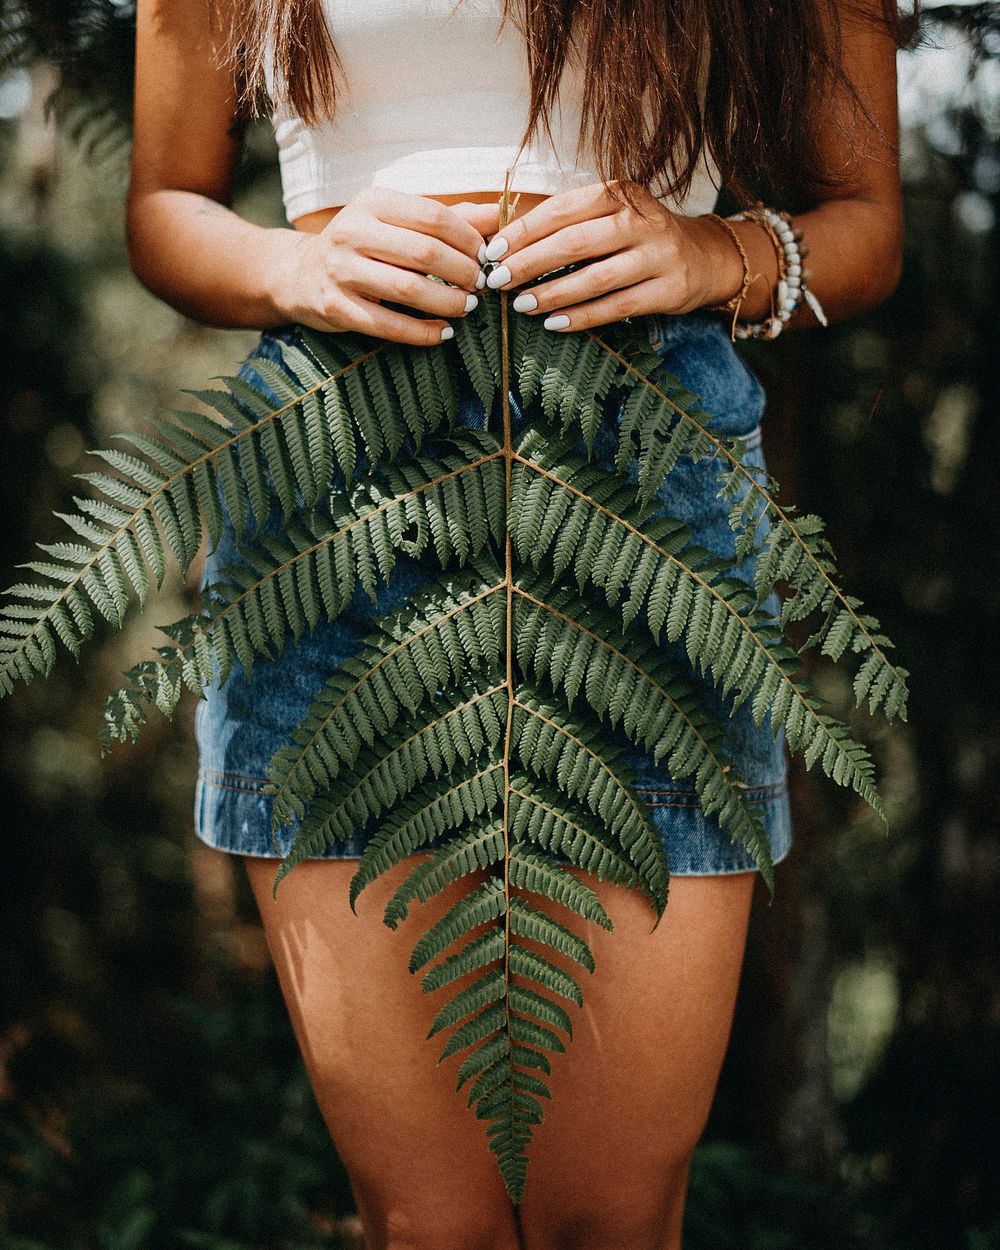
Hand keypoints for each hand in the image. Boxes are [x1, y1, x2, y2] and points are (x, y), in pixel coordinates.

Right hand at [273, 189, 497, 346]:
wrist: (301, 274)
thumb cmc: (364, 245)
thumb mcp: (397, 221)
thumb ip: (447, 219)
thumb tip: (497, 215)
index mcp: (372, 202)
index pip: (433, 217)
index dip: (468, 239)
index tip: (486, 256)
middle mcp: (352, 232)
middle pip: (424, 253)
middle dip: (462, 272)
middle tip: (480, 285)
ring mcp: (341, 271)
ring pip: (408, 290)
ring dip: (447, 303)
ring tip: (467, 308)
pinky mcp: (336, 308)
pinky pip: (388, 326)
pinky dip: (423, 332)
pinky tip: (443, 332)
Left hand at [480, 182, 743, 331]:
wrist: (703, 257)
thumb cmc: (638, 237)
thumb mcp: (611, 215)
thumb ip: (568, 222)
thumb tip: (504, 240)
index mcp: (620, 194)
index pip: (562, 210)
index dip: (523, 231)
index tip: (492, 251)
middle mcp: (641, 221)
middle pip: (575, 242)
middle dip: (530, 263)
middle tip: (499, 281)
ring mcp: (658, 255)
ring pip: (595, 278)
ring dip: (553, 294)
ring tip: (522, 305)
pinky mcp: (669, 289)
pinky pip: (617, 307)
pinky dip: (582, 317)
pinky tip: (555, 323)